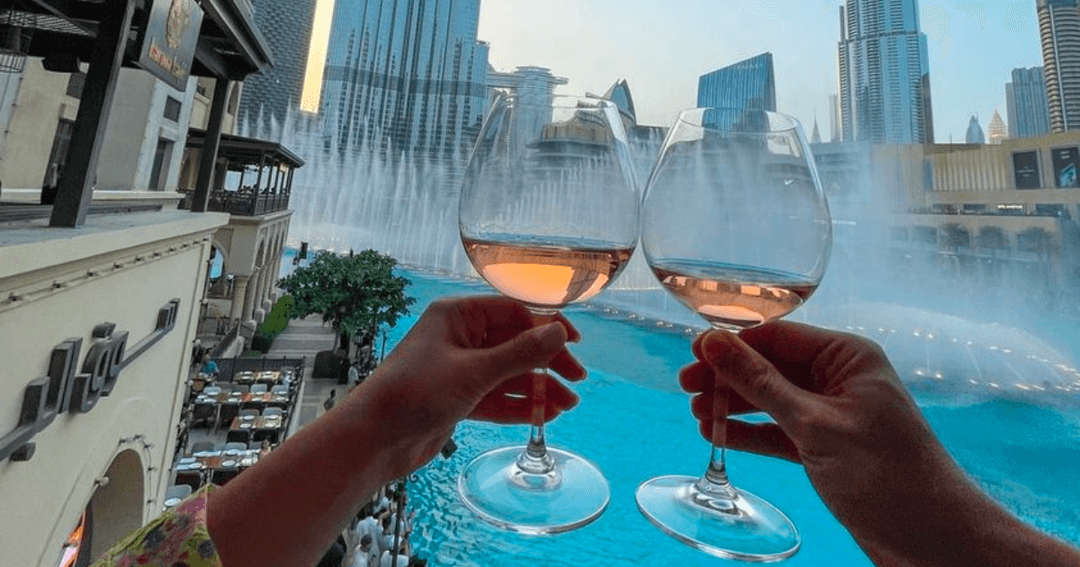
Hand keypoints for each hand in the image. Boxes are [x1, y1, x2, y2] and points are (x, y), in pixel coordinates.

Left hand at [359, 296, 585, 476]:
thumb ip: (520, 353)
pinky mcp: (458, 399)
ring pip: (509, 374)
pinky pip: (497, 397)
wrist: (373, 440)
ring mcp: (459, 370)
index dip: (546, 326)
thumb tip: (559, 333)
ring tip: (566, 406)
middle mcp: (459, 338)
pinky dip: (519, 405)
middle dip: (547, 362)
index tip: (574, 343)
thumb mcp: (474, 371)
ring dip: (538, 388)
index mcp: (457, 316)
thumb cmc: (414, 393)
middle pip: (515, 343)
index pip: (513, 311)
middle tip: (577, 379)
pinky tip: (544, 415)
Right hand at [680, 322, 990, 564]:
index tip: (692, 352)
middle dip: (729, 376)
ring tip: (697, 413)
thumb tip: (713, 344)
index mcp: (848, 357)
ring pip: (773, 400)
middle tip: (685, 385)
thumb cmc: (886, 474)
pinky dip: (752, 433)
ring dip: (735, 406)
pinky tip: (721, 435)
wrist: (932, 538)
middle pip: (772, 366)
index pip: (778, 336)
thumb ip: (760, 383)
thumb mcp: (813, 424)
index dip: (733, 343)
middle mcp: (842, 379)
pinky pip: (781, 431)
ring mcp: (834, 414)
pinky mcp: (828, 447)